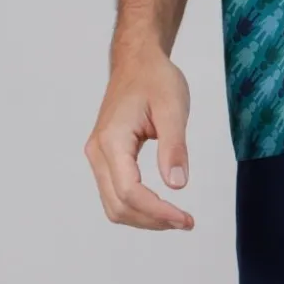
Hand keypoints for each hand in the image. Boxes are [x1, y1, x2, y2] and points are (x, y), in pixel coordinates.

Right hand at [84, 47, 197, 230]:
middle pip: (118, 205)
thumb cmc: (154, 79)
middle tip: (186, 221)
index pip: (129, 191)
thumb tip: (177, 185)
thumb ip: (174, 148)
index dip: (158, 212)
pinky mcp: (105, 158)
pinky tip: (161, 206)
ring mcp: (98, 156)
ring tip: (176, 217)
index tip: (185, 219)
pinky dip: (137, 207)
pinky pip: (115, 194)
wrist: (137, 62)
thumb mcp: (173, 109)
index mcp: (112, 140)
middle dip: (152, 220)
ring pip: (114, 205)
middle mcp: (97, 152)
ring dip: (144, 218)